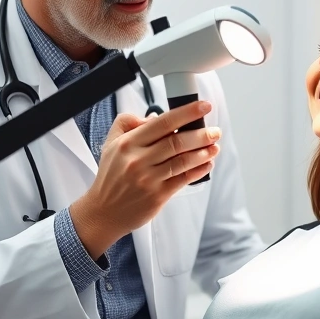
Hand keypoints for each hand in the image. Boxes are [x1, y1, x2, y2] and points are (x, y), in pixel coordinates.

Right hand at [69, 100, 219, 259]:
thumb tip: (155, 117)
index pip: (163, 122)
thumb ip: (129, 123)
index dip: (187, 113)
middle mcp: (138, 160)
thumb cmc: (111, 176)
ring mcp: (149, 179)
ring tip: (214, 146)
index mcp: (129, 143)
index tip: (203, 107)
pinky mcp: (157, 196)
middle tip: (215, 131)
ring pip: (183, 161)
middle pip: (177, 142)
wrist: (104, 211)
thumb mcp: (111, 143)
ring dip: (203, 152)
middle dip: (201, 134)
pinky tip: (206, 164)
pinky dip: (198, 171)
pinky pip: (183, 179)